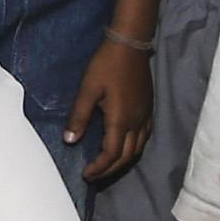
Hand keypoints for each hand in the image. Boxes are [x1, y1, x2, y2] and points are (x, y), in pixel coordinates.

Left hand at [68, 40, 152, 184]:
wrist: (131, 44)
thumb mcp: (88, 89)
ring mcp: (145, 116)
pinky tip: (125, 147)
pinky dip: (134, 149)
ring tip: (107, 166)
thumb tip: (70, 140)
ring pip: (138, 149)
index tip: (86, 174)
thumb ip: (79, 116)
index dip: (99, 168)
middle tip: (94, 176)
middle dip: (110, 170)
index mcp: (120, 120)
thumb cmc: (107, 64)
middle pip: (126, 157)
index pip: (111, 154)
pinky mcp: (149, 109)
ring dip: (122, 162)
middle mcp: (136, 123)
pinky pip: (145, 137)